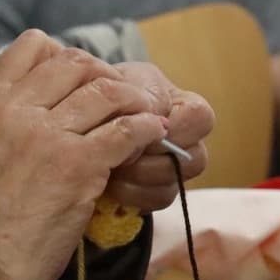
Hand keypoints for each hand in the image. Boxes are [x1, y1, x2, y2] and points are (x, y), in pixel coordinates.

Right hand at [0, 31, 168, 279]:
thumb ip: (10, 116)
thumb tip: (50, 97)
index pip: (32, 45)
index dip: (64, 52)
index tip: (82, 76)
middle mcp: (19, 111)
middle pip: (78, 63)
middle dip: (107, 74)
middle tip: (123, 95)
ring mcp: (50, 135)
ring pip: (108, 92)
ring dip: (136, 100)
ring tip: (146, 114)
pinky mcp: (79, 164)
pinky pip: (126, 130)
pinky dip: (146, 128)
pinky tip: (152, 135)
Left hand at [102, 62, 213, 210]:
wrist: (79, 119)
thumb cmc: (101, 92)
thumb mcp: (118, 80)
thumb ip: (137, 90)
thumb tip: (153, 112)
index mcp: (180, 104)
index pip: (200, 118)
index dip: (174, 127)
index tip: (144, 127)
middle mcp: (184, 138)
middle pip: (196, 158)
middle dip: (155, 159)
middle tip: (125, 154)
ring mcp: (171, 167)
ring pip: (175, 183)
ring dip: (140, 176)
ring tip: (111, 167)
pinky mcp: (155, 191)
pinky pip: (157, 200)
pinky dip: (133, 194)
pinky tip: (111, 184)